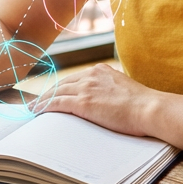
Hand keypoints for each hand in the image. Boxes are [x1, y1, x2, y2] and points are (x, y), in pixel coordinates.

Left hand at [43, 64, 160, 136]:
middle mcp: (91, 75)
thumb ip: (111, 90)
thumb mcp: (124, 90)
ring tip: (32, 108)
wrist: (150, 109)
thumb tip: (105, 100)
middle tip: (37, 101)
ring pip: (56, 92)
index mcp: (101, 71)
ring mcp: (87, 88)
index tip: (53, 93)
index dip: (61, 87)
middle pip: (62, 83)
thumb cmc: (143, 105)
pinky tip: (36, 112)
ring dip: (42, 101)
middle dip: (48, 93)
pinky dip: (44, 107)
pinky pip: (57, 103)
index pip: (74, 78)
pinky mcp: (84, 102)